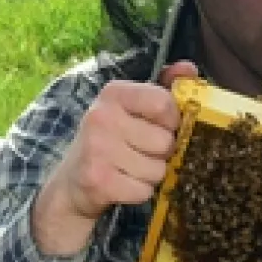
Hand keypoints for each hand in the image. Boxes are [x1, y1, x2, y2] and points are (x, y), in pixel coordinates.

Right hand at [30, 61, 197, 254]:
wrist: (72, 182)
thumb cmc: (110, 140)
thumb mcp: (131, 108)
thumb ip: (163, 87)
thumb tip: (189, 69)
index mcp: (114, 93)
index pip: (163, 103)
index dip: (172, 121)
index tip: (162, 126)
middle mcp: (102, 117)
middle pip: (165, 142)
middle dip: (162, 153)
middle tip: (141, 152)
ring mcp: (98, 149)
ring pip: (157, 170)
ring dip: (151, 175)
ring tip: (130, 168)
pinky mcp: (98, 181)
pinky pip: (144, 190)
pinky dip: (140, 192)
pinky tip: (123, 184)